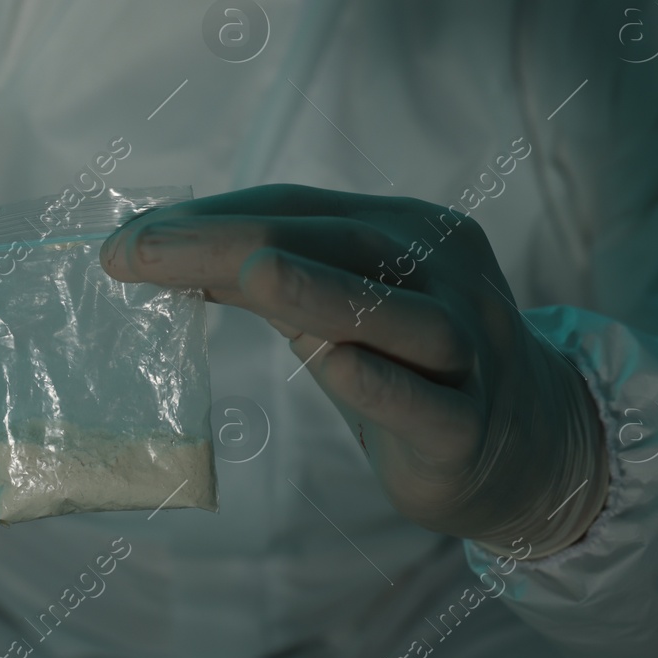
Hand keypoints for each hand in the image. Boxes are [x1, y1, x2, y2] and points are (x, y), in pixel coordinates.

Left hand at [100, 184, 608, 556]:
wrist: (532, 448)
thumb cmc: (410, 366)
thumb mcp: (343, 310)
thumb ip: (270, 280)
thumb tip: (160, 257)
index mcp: (408, 230)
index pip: (297, 208)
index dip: (210, 218)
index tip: (125, 241)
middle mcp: (444, 275)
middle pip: (334, 244)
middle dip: (228, 242)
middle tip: (135, 254)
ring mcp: (469, 351)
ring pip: (396, 314)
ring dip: (319, 290)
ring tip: (249, 274)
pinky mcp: (469, 427)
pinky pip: (424, 401)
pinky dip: (377, 380)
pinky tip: (332, 363)